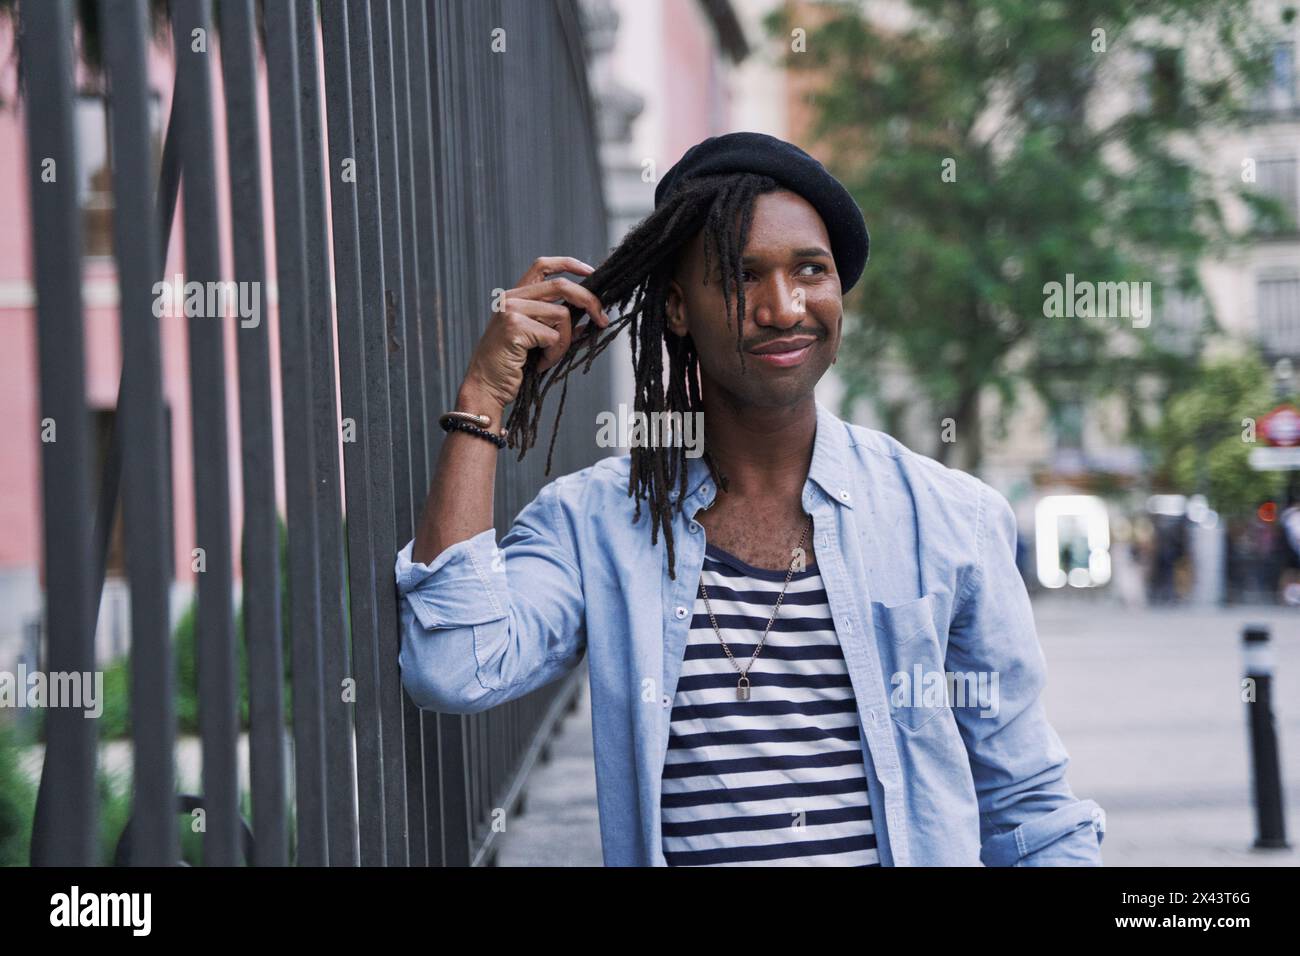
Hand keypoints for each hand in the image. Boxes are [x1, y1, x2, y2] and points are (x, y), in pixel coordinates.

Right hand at [459, 256, 608, 415]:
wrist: (486, 387)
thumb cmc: (512, 366)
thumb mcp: (539, 340)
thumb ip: (559, 325)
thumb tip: (591, 318)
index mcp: (515, 296)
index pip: (543, 265)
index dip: (569, 264)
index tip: (591, 272)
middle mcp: (511, 298)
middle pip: (561, 286)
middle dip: (589, 302)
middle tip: (602, 320)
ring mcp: (511, 310)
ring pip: (562, 316)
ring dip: (564, 342)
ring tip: (548, 359)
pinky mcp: (515, 326)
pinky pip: (554, 336)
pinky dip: (554, 354)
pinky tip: (539, 364)